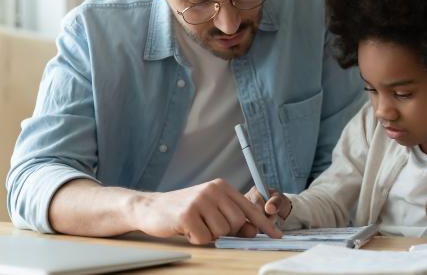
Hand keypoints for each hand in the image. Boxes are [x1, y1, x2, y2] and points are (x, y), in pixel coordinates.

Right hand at [130, 178, 281, 244]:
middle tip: (206, 225)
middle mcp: (213, 190)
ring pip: (221, 232)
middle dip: (224, 231)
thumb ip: (232, 219)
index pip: (248, 207)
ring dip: (207, 235)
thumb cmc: (184, 210)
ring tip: (195, 225)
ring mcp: (200, 200)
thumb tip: (253, 231)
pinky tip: (186, 229)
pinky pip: (203, 238)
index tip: (276, 235)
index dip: (263, 224)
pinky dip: (195, 239)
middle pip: (236, 223)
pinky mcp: (187, 214)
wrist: (150, 207)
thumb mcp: (211, 210)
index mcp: (221, 186)